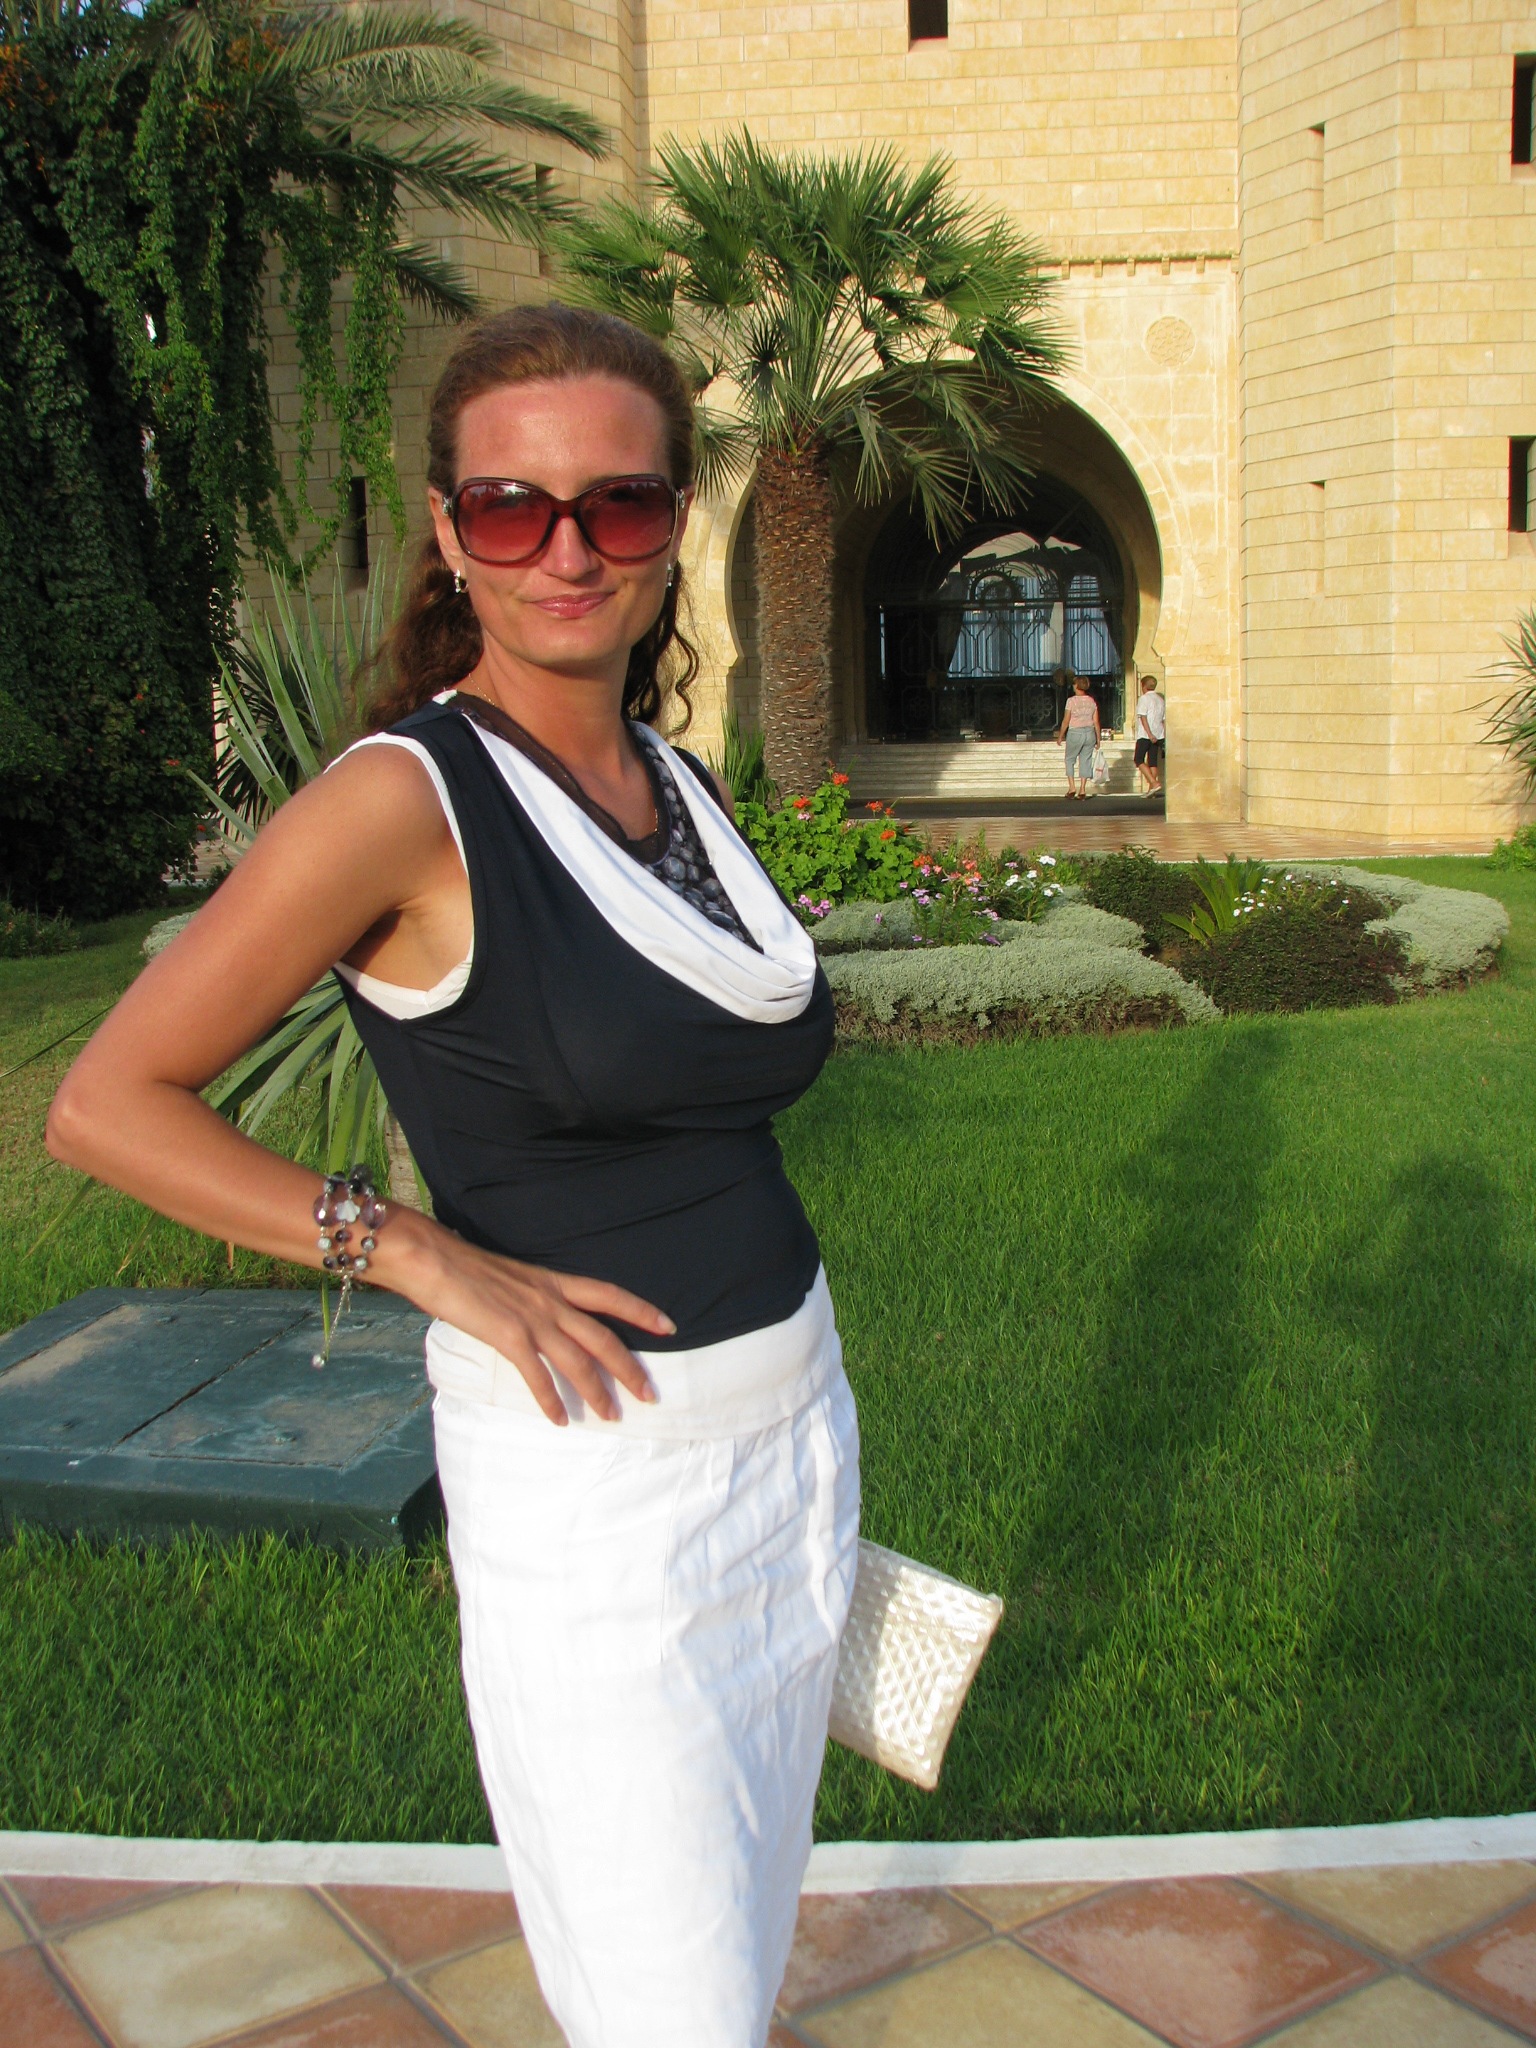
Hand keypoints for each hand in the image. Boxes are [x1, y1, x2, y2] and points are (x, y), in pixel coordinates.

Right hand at [386, 1215, 673, 1425]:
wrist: (434, 1259)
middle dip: (630, 1369)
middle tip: (650, 1395)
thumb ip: (532, 1297)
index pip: (610, 1294)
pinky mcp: (509, 1336)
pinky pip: (537, 1376)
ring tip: (612, 1417)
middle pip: (603, 1338)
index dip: (642, 1310)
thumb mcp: (513, 1277)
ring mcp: (532, 1318)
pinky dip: (550, 1401)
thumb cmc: (465, 1266)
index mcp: (554, 1281)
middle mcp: (551, 1300)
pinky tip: (559, 1420)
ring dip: (597, 1393)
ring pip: (578, 1361)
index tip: (669, 1326)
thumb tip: (541, 1318)